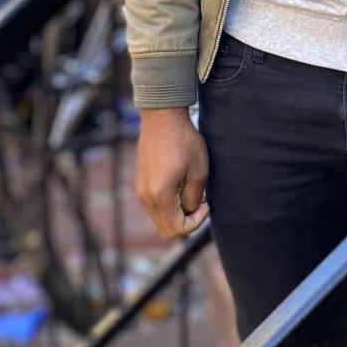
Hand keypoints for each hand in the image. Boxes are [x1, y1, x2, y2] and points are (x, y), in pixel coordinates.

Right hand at [135, 107, 209, 239]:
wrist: (163, 117)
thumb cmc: (184, 141)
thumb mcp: (199, 172)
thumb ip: (194, 199)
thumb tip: (191, 213)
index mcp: (160, 196)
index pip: (176, 229)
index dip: (195, 224)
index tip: (206, 206)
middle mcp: (145, 197)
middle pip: (165, 228)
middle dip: (186, 221)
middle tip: (201, 203)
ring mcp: (140, 190)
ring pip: (159, 217)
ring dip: (176, 212)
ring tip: (191, 191)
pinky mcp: (139, 183)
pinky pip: (154, 205)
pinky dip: (168, 203)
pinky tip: (180, 184)